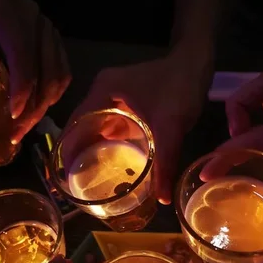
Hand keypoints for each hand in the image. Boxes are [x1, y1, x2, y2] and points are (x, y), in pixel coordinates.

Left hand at [0, 0, 70, 142]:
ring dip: (46, 103)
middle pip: (46, 77)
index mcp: (12, 21)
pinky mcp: (55, 34)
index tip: (13, 118)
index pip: (24, 63)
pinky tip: (43, 104)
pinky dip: (55, 90)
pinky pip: (63, 69)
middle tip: (18, 134)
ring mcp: (50, 30)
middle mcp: (37, 25)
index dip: (21, 93)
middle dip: (34, 110)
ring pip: (59, 75)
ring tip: (28, 123)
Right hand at [71, 50, 211, 203]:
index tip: (65, 178)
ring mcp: (113, 98)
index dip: (68, 152)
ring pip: (95, 129)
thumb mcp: (171, 127)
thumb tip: (164, 200)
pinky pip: (110, 128)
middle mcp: (103, 94)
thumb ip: (165, 163)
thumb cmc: (181, 87)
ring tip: (87, 179)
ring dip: (91, 151)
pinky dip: (108, 146)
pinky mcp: (125, 104)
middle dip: (78, 155)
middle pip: (82, 128)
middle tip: (75, 185)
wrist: (197, 62)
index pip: (75, 125)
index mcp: (103, 92)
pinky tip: (110, 165)